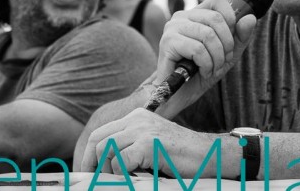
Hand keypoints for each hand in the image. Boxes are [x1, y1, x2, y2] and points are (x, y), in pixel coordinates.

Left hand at [81, 108, 222, 176]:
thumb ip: (130, 148)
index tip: (89, 172)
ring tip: (119, 181)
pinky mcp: (149, 144)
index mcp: (135, 117)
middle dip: (91, 163)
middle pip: (97, 139)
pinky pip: (121, 161)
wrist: (210, 155)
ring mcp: (143, 130)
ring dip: (107, 171)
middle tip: (94, 181)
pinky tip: (135, 179)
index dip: (90, 155)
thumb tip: (105, 166)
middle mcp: (136, 119)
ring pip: (106, 150)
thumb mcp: (151, 146)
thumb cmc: (181, 157)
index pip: (100, 134)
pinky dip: (121, 174)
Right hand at [156, 0, 255, 109]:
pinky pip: (198, 49)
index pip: (217, 0)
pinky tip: (202, 72)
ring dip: (217, 58)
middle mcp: (181, 17)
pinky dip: (206, 65)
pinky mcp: (168, 42)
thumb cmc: (200, 73)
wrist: (178, 94)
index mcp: (195, 15)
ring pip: (208, 35)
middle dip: (226, 45)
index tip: (230, 40)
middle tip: (223, 61)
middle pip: (216, 19)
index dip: (231, 18)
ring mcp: (172, 28)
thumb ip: (240, 37)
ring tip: (212, 69)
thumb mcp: (227, 54)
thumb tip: (251, 17)